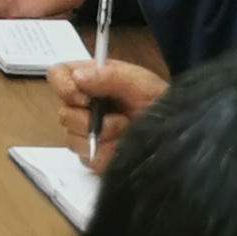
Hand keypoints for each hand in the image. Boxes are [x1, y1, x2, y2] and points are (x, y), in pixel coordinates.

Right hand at [47, 56, 168, 170]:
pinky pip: (88, 158)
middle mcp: (85, 106)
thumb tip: (76, 78)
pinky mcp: (95, 157)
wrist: (178, 135)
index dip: (63, 87)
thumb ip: (108, 76)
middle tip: (119, 119)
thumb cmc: (160, 101)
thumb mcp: (139, 81)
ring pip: (72, 139)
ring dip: (101, 138)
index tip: (83, 99)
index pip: (58, 76)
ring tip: (125, 133)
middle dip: (89, 120)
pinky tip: (122, 149)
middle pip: (63, 113)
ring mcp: (88, 133)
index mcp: (91, 80)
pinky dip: (106, 155)